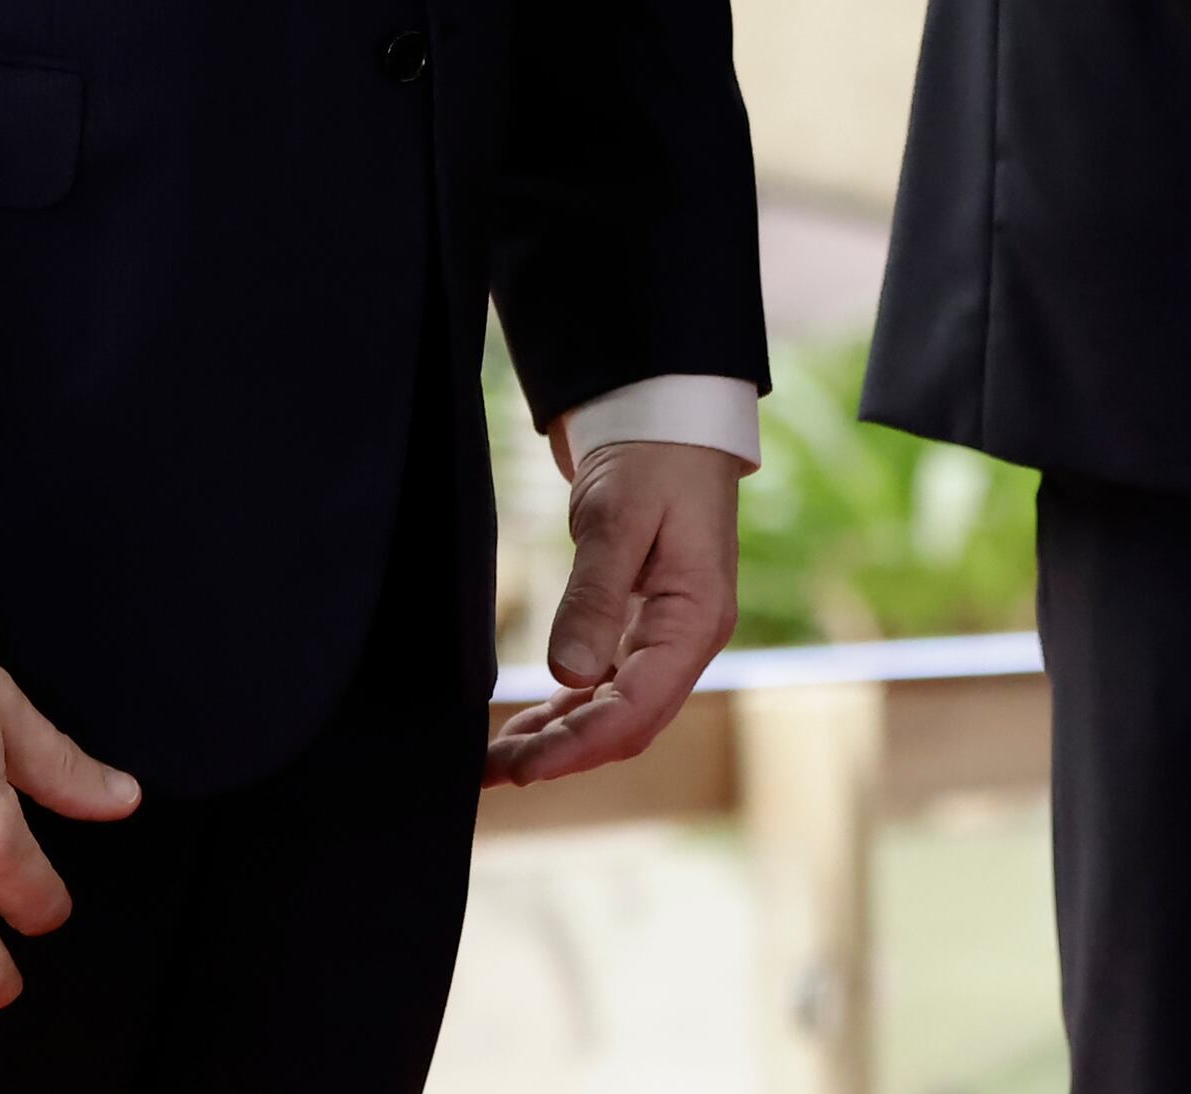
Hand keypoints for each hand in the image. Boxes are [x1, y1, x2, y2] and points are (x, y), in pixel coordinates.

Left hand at [485, 437, 740, 786]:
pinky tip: (527, 725)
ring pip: (612, 712)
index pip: (638, 707)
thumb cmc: (653, 458)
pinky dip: (565, 709)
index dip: (580, 745)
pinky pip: (604, 686)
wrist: (666, 420)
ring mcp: (665, 637)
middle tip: (494, 770)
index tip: (524, 768)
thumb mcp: (619, 517)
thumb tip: (569, 676)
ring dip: (559, 738)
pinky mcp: (640, 628)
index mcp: (696, 620)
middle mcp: (686, 640)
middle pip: (626, 723)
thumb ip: (595, 596)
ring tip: (496, 760)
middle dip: (563, 753)